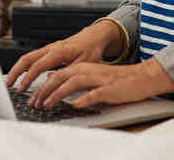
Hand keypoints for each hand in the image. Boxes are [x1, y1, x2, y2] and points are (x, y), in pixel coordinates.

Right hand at [5, 20, 121, 92]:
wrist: (93, 37)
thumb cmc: (91, 50)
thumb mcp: (85, 64)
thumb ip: (69, 73)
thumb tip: (55, 84)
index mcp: (59, 51)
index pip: (38, 65)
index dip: (28, 78)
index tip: (22, 89)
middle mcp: (51, 48)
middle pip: (27, 58)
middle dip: (15, 72)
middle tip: (8, 85)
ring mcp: (48, 48)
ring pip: (27, 57)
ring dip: (17, 69)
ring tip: (11, 82)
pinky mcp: (48, 51)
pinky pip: (32, 58)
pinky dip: (24, 67)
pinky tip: (21, 76)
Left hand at [29, 59, 173, 108]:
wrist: (140, 77)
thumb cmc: (115, 79)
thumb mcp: (90, 75)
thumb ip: (72, 76)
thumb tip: (52, 78)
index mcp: (81, 67)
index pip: (56, 75)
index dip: (42, 87)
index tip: (33, 98)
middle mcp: (87, 70)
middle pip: (60, 78)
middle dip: (44, 91)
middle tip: (35, 104)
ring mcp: (98, 79)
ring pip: (72, 84)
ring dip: (57, 95)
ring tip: (47, 105)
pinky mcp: (109, 88)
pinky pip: (94, 94)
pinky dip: (83, 99)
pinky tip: (75, 106)